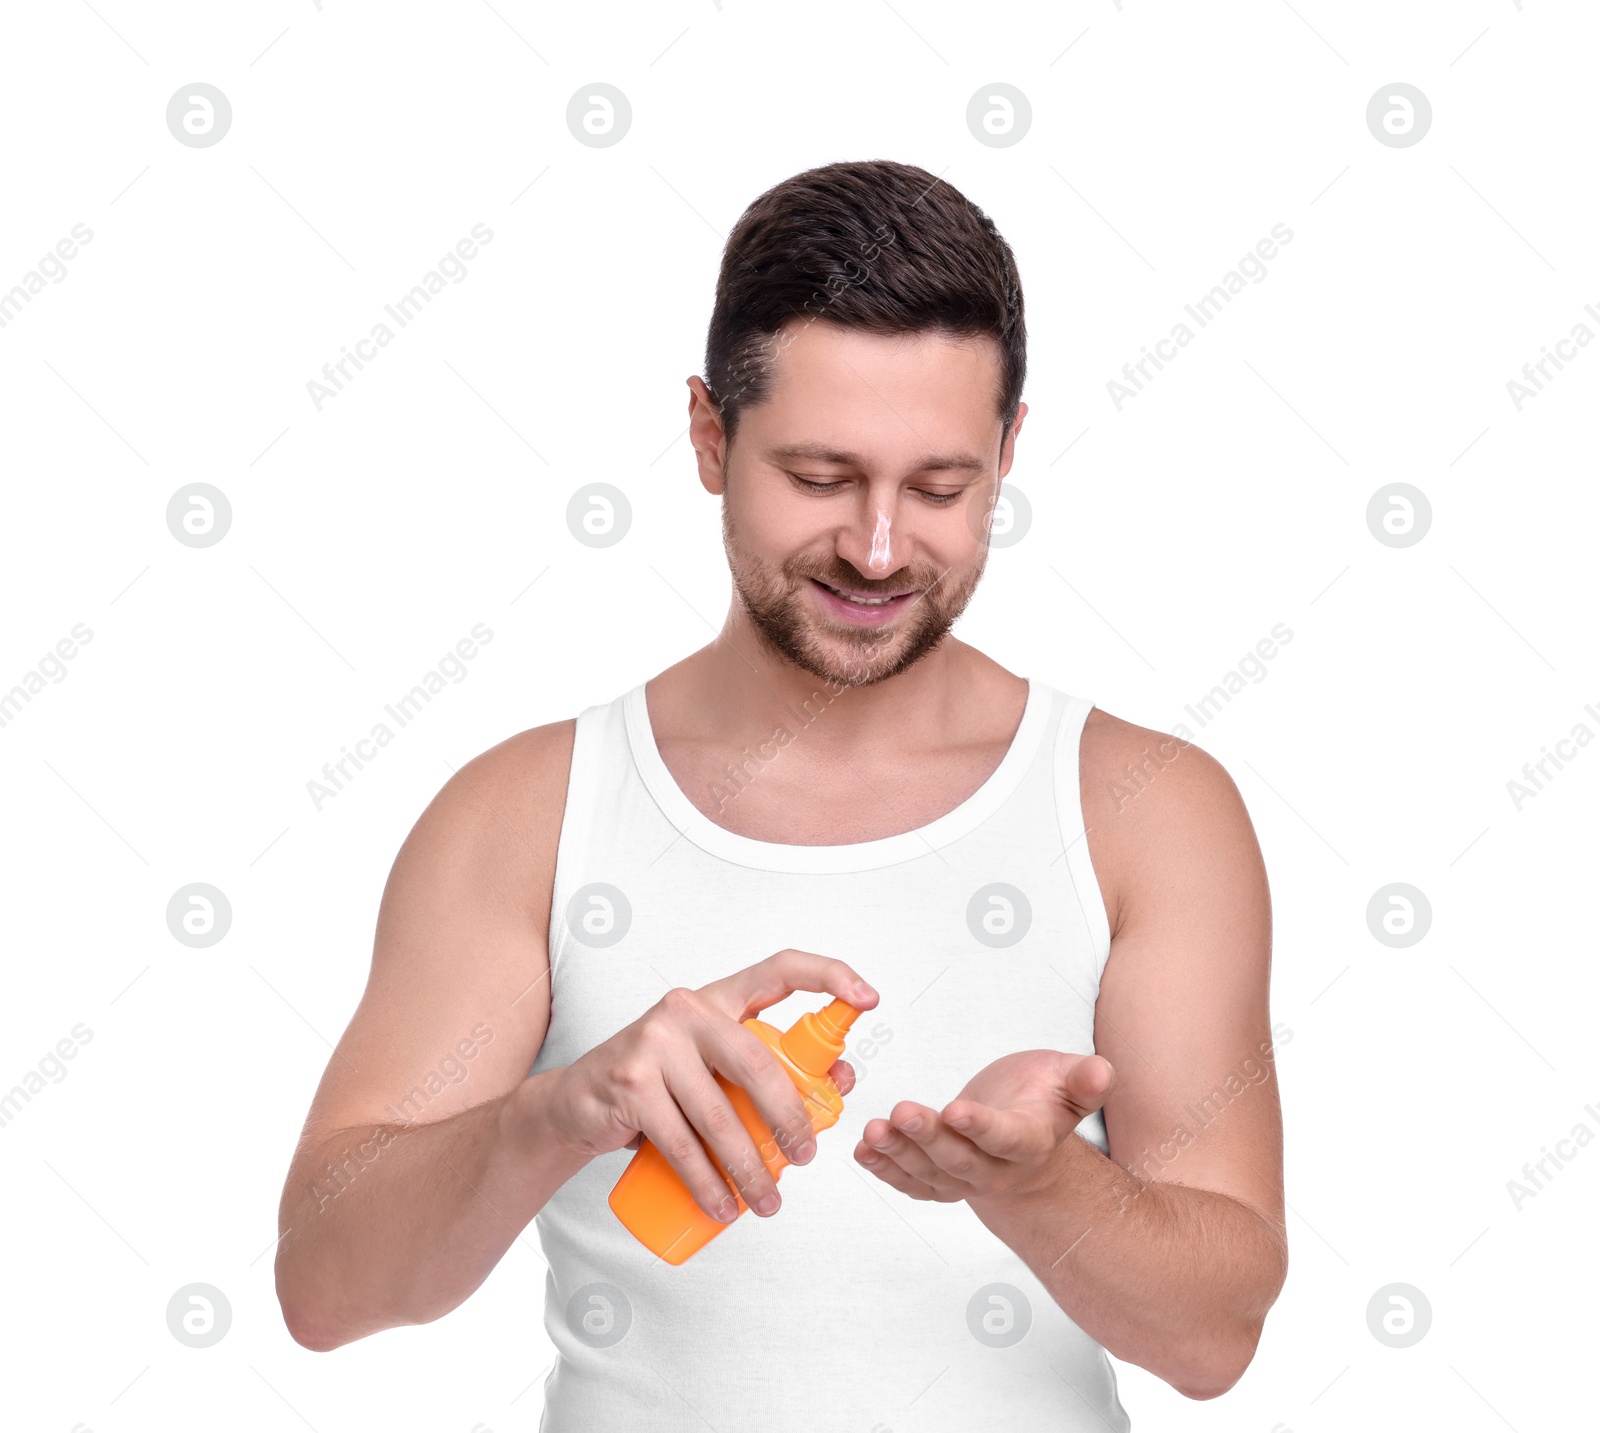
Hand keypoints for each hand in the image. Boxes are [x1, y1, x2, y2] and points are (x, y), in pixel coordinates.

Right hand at [541, 948, 875, 1223]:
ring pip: (720, 1116)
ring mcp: (654, 1043)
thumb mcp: (712, 1067)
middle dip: (790, 1117)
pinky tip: (722, 1208)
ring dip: (750, 1170)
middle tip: (806, 1156)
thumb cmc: (660, 1085)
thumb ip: (765, 1068)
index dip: (829, 976)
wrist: (575, 1104)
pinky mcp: (629, 1083)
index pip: (779, 969)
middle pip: (757, 1062)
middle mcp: (687, 1009)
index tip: (868, 999)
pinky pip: (682, 1144)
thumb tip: (841, 1082)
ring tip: (766, 1203)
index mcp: (718, 998)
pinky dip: (707, 1184)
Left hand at [854, 1048, 1113, 1204]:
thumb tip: (1103, 1069)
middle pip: (960, 1159)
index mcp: (1029, 1142)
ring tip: (875, 1130)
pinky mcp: (940, 1179)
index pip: (1005, 1139)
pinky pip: (912, 1182)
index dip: (982, 1128)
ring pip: (930, 1173)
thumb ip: (1084, 1080)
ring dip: (899, 1154)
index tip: (957, 1110)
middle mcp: (995, 1168)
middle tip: (902, 1113)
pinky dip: (886, 1169)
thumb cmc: (1044, 1100)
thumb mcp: (1070, 1082)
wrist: (1028, 1137)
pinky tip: (865, 1150)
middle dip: (928, 1138)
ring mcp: (965, 1178)